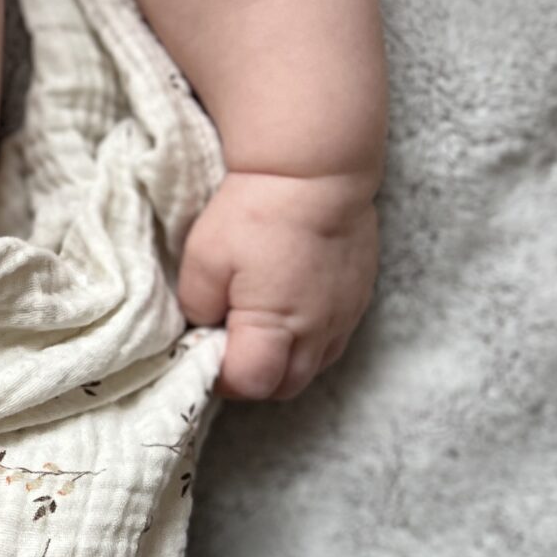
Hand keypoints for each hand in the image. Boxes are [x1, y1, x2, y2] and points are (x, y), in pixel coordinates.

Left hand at [178, 168, 379, 398]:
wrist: (316, 169)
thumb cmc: (256, 212)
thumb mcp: (203, 259)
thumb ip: (197, 307)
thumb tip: (204, 327)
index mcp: (276, 326)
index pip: (250, 384)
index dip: (220, 378)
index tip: (202, 354)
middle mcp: (318, 331)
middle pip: (284, 386)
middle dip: (251, 378)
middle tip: (225, 348)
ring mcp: (345, 316)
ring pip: (312, 367)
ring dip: (282, 362)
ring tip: (256, 331)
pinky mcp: (359, 298)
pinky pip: (332, 339)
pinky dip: (306, 340)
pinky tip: (287, 311)